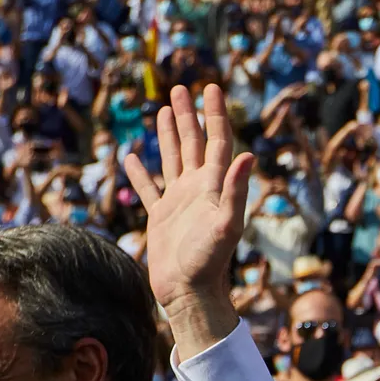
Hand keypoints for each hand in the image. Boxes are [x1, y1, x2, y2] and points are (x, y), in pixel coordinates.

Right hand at [126, 85, 255, 354]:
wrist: (190, 292)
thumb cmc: (211, 261)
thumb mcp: (227, 223)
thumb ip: (237, 189)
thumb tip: (248, 155)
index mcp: (215, 186)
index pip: (218, 142)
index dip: (215, 115)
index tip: (211, 87)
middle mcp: (198, 189)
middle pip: (194, 143)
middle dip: (188, 116)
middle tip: (182, 88)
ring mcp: (179, 202)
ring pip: (173, 159)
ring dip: (168, 135)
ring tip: (163, 110)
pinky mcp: (161, 217)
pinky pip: (148, 189)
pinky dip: (140, 173)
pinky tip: (131, 157)